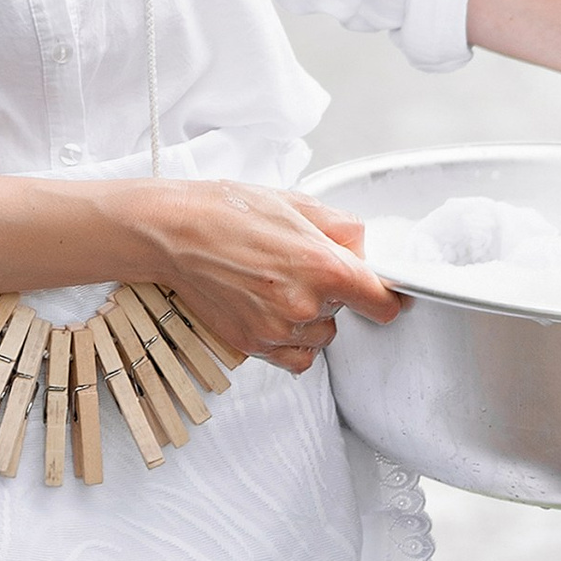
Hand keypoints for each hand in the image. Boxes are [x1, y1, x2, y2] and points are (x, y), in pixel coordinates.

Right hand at [128, 180, 403, 374]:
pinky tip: (275, 314)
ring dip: (311, 317)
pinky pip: (295, 357)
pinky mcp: (254, 345)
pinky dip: (293, 342)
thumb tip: (364, 249)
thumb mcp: (297, 203)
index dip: (386, 295)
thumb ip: (343, 229)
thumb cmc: (228, 212)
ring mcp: (278, 330)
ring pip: (321, 336)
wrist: (174, 232)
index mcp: (324, 266)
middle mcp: (305, 305)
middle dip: (332, 292)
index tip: (384, 293)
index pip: (382, 301)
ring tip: (278, 285)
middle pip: (347, 314)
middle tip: (299, 265)